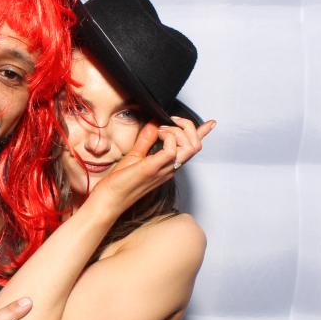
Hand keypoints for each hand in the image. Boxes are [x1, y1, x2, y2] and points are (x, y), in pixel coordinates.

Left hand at [87, 118, 215, 217]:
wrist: (110, 198)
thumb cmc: (121, 182)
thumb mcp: (135, 155)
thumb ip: (146, 139)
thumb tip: (154, 123)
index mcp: (168, 164)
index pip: (190, 149)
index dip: (202, 134)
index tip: (210, 123)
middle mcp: (171, 167)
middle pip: (196, 145)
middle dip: (188, 127)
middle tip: (172, 121)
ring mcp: (164, 168)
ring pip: (190, 147)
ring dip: (178, 131)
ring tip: (161, 129)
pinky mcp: (154, 168)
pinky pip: (172, 149)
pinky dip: (168, 137)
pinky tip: (158, 135)